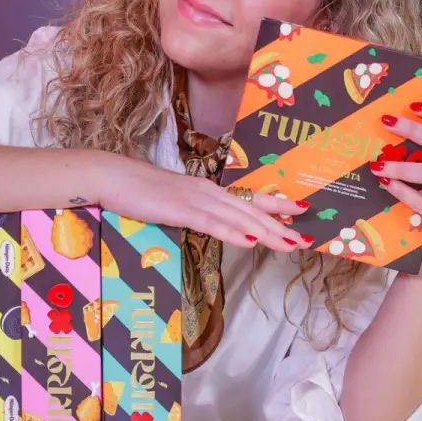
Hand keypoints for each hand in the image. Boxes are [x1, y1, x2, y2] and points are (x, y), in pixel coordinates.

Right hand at [90, 154, 311, 252]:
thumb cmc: (140, 190)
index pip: (248, 198)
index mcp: (208, 190)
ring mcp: (196, 200)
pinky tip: (251, 242)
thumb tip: (213, 222)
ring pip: (239, 218)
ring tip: (290, 243)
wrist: (114, 176)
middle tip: (307, 236)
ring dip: (267, 232)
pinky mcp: (181, 210)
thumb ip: (196, 211)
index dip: (276, 204)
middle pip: (251, 210)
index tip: (300, 211)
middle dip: (281, 224)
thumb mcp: (174, 202)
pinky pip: (212, 225)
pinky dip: (234, 234)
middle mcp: (209, 191)